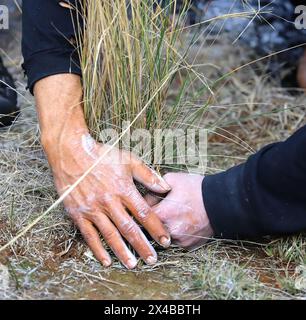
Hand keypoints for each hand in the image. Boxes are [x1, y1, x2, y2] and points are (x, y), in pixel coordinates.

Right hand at [45, 133, 171, 268]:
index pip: (144, 213)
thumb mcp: (128, 159)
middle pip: (129, 228)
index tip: (165, 240)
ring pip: (110, 235)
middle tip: (152, 260)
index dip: (156, 228)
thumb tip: (166, 187)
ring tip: (133, 264)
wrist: (71, 153)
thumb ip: (148, 175)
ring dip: (122, 251)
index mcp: (123, 189)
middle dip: (142, 245)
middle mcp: (109, 202)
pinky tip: (106, 261)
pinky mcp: (78, 214)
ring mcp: (92, 209)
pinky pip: (89, 235)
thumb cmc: (101, 156)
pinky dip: (98, 249)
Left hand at [146, 173, 213, 248]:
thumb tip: (144, 197)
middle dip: (151, 221)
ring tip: (174, 215)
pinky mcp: (188, 246)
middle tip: (157, 211)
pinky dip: (176, 234)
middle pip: (150, 229)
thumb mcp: (173, 180)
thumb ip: (154, 187)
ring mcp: (180, 240)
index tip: (143, 206)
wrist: (222, 201)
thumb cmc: (197, 189)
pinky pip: (176, 241)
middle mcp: (169, 231)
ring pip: (163, 237)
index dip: (141, 210)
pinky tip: (183, 223)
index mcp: (163, 214)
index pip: (141, 216)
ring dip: (163, 229)